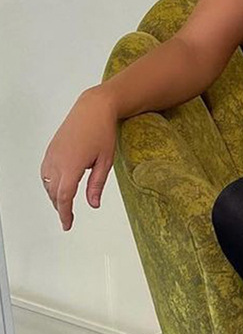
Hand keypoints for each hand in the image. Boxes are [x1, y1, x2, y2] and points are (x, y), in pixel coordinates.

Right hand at [39, 87, 118, 231]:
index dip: (65, 214)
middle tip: (69, 217)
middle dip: (61, 207)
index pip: (64, 198)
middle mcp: (57, 162)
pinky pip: (45, 172)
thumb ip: (97, 184)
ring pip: (48, 184)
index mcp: (71, 166)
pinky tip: (59, 184)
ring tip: (65, 203)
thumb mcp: (106, 160)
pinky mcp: (50, 150)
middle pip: (55, 193)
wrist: (94, 107)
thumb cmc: (102, 130)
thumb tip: (93, 204)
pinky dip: (51, 183)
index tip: (67, 225)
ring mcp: (51, 155)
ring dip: (55, 195)